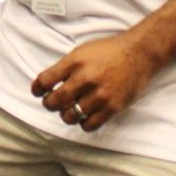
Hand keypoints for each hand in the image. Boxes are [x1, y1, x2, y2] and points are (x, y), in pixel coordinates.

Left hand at [30, 31, 160, 131]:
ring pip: (70, 116)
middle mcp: (85, 78)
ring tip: (68, 110)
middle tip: (50, 102)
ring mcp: (99, 94)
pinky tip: (84, 116)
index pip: (45, 80)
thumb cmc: (108, 51)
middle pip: (55, 101)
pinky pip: (90, 125)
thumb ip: (65, 67)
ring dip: (65, 115)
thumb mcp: (81, 51)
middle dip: (48, 104)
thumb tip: (48, 84)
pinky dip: (83, 123)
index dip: (37, 89)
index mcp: (74, 62)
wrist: (138, 53)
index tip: (37, 92)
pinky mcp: (113, 107)